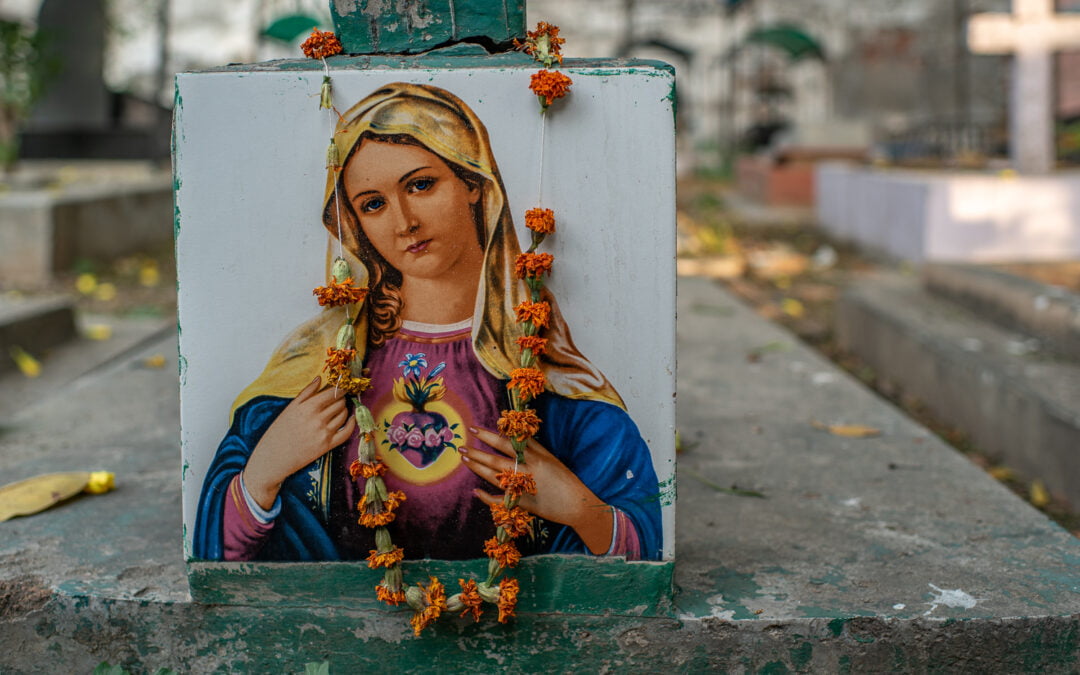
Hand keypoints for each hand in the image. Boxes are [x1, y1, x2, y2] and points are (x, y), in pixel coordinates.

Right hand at [243, 377, 354, 509]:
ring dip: (344, 409)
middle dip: (341, 399)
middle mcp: (318, 419)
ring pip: (344, 415)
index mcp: (308, 407)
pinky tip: (351, 419)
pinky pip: (346, 432)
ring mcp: (324, 433)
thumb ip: (306, 392)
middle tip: (337, 399)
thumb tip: (319, 378)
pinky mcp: (327, 446)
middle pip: (340, 403)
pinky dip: (351, 424)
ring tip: (338, 409)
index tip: (341, 388)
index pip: (333, 393)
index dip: (340, 389)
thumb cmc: (279, 431)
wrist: (273, 457)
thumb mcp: (290, 408)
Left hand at [460, 426, 613, 554]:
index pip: (506, 443)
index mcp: (534, 457)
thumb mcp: (551, 458)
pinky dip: (486, 497)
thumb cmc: (564, 478)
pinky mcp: (521, 504)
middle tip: (461, 447)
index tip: (474, 430)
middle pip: (496, 459)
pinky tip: (475, 491)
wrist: (577, 504)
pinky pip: (499, 500)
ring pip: (494, 477)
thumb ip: (533, 446)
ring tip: (465, 461)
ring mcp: (523, 488)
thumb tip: (515, 434)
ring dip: (477, 469)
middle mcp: (526, 471)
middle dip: (477, 452)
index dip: (489, 436)